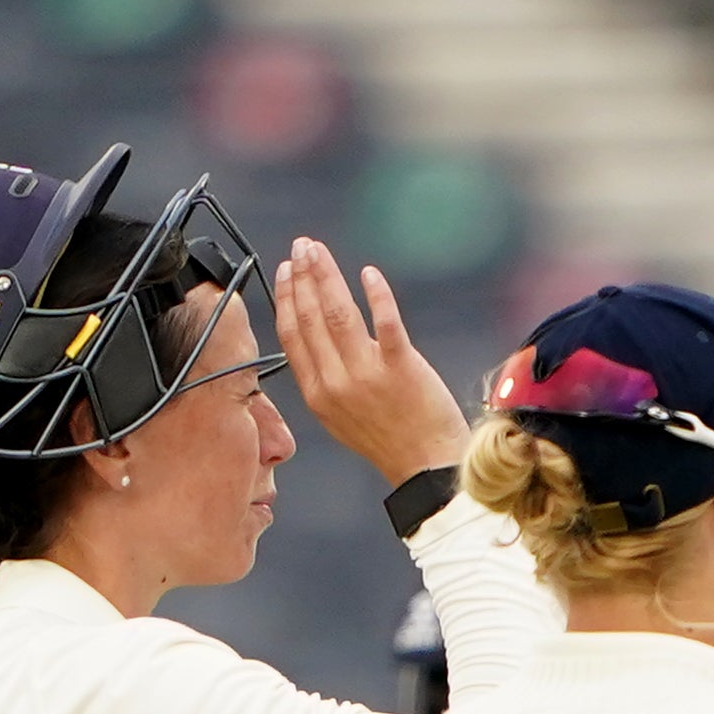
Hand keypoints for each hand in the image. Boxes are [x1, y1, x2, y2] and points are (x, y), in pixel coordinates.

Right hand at [275, 238, 469, 484]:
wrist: (428, 466)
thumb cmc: (390, 439)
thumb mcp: (341, 416)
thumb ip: (325, 378)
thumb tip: (315, 336)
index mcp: (317, 393)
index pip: (292, 335)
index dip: (286, 298)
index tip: (286, 271)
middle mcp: (336, 383)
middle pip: (310, 317)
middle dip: (302, 276)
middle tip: (301, 247)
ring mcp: (368, 375)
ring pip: (337, 314)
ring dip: (326, 276)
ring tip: (319, 250)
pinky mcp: (402, 368)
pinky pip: (385, 323)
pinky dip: (376, 295)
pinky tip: (368, 274)